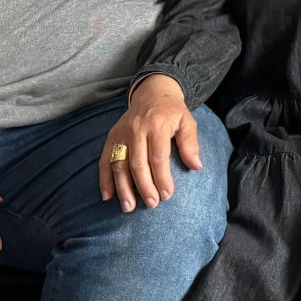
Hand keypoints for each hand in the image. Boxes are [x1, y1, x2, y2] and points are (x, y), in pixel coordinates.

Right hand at [98, 74, 204, 212]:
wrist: (152, 92)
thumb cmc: (172, 112)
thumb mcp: (187, 122)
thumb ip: (191, 144)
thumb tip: (196, 166)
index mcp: (157, 126)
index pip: (158, 157)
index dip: (162, 178)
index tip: (167, 195)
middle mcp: (136, 130)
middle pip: (138, 164)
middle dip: (144, 187)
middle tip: (152, 204)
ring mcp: (121, 133)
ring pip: (119, 164)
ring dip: (123, 188)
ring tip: (129, 207)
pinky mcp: (111, 137)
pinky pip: (104, 160)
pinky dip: (104, 179)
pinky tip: (108, 196)